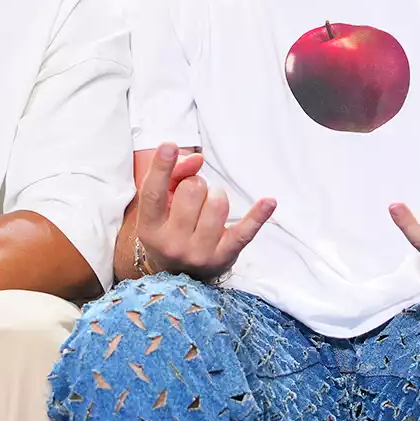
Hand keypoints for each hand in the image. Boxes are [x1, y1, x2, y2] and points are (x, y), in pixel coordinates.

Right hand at [136, 142, 275, 281]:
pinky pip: (245, 231)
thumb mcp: (163, 205)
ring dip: (216, 196)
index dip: (161, 168)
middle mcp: (172, 243)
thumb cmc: (171, 228)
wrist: (182, 274)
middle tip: (193, 198)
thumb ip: (175, 176)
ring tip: (208, 207)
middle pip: (192, 190)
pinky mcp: (224, 256)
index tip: (169, 146)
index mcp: (150, 228)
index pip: (153, 193)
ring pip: (217, 203)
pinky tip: (269, 202)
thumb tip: (196, 159)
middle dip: (197, 184)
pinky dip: (258, 216)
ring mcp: (199, 253)